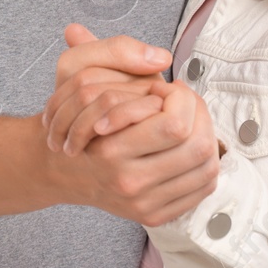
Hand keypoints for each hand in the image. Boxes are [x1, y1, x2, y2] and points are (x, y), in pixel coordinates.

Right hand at [42, 26, 219, 225]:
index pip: (176, 125)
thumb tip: (162, 57)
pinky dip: (205, 165)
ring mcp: (144, 203)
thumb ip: (117, 53)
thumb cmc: (75, 121)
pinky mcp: (154, 215)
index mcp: (111, 149)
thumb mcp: (78, 72)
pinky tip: (190, 146)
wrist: (59, 170)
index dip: (182, 99)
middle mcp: (129, 182)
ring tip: (190, 120)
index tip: (169, 90)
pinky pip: (201, 189)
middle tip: (185, 103)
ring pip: (206, 168)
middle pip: (198, 147)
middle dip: (200, 115)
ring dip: (207, 136)